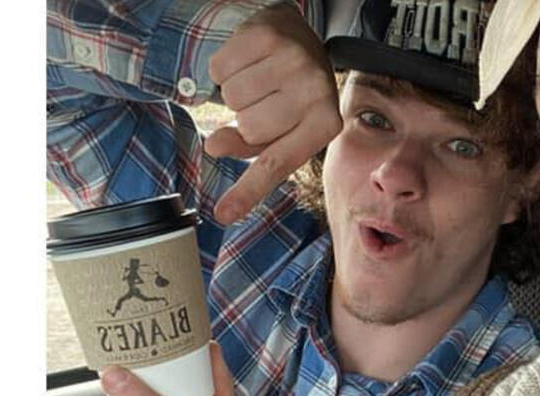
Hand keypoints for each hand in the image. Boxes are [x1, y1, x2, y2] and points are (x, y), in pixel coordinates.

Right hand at [206, 3, 341, 224]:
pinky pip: (220, 67)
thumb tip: (214, 145)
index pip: (275, 164)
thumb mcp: (282, 127)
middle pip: (248, 128)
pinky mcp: (268, 35)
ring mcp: (293, 61)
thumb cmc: (292, 92)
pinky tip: (248, 61)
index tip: (224, 215)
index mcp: (325, 125)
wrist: (299, 36)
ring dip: (235, 91)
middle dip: (246, 117)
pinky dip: (223, 67)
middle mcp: (315, 92)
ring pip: (232, 98)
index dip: (247, 191)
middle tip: (266, 99)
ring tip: (259, 79)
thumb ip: (251, 148)